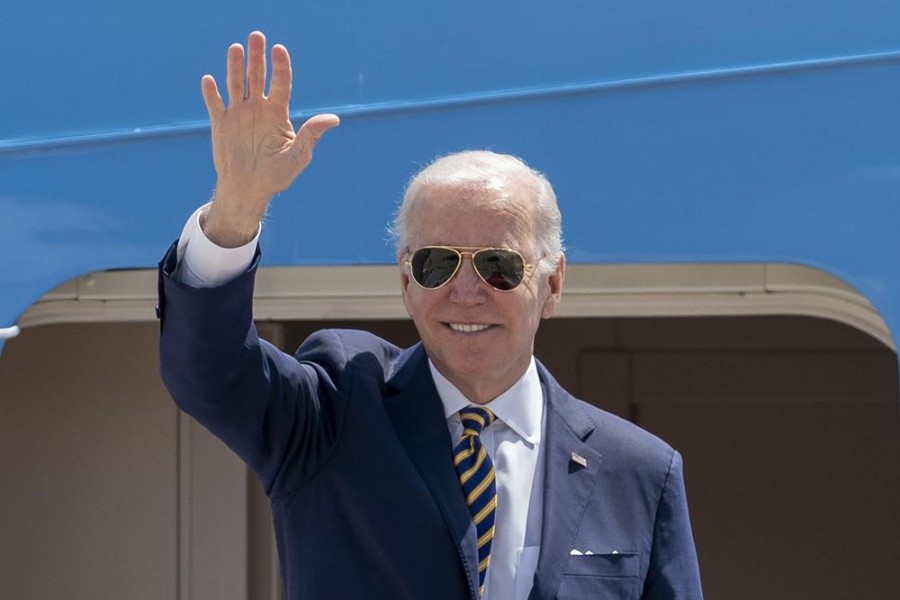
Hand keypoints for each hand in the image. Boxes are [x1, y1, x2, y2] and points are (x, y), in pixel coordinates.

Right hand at [200, 31, 339, 246]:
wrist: (250, 190)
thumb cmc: (278, 175)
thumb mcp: (298, 156)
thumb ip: (312, 135)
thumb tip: (334, 119)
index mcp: (278, 113)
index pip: (280, 84)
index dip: (280, 66)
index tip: (279, 49)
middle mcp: (258, 108)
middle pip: (257, 76)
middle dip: (257, 57)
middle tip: (257, 36)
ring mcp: (239, 114)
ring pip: (236, 84)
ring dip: (235, 67)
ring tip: (236, 48)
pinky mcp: (221, 124)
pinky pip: (215, 105)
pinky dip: (211, 93)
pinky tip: (209, 81)